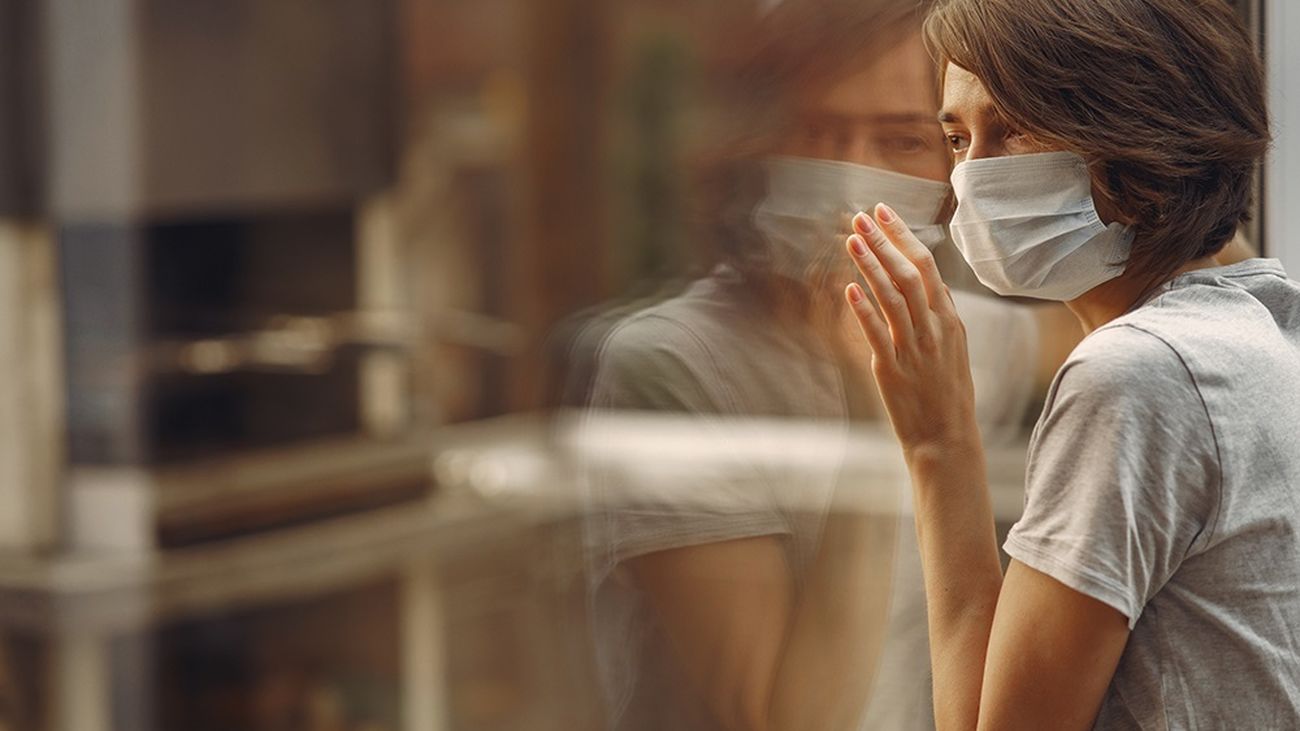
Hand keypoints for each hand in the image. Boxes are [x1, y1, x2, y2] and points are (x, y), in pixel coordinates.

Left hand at [843, 203, 979, 459]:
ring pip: (893, 297)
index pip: (928, 266)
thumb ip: (940, 316)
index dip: (904, 236)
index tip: (884, 212)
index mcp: (949, 320)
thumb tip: (929, 286)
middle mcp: (934, 329)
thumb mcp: (953, 350)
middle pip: (910, 273)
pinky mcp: (894, 369)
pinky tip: (849, 288)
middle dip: (885, 241)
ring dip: (871, 265)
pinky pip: (877, 333)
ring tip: (852, 240)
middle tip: (861, 216)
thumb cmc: (947, 395)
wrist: (948, 439)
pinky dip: (864, 309)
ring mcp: (914, 348)